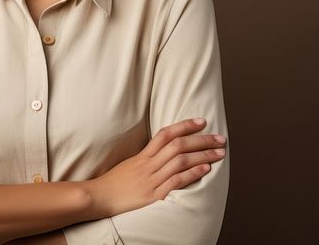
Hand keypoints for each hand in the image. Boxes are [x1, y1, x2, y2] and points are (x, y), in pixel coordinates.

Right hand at [89, 118, 224, 216]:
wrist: (99, 197)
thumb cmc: (114, 183)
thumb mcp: (130, 165)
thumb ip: (147, 159)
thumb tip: (164, 154)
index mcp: (143, 155)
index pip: (166, 134)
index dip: (185, 125)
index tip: (202, 121)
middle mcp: (148, 164)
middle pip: (178, 145)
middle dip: (201, 140)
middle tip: (220, 138)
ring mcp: (151, 179)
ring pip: (180, 161)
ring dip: (202, 155)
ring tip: (219, 153)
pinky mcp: (153, 195)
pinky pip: (175, 181)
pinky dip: (192, 173)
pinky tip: (205, 169)